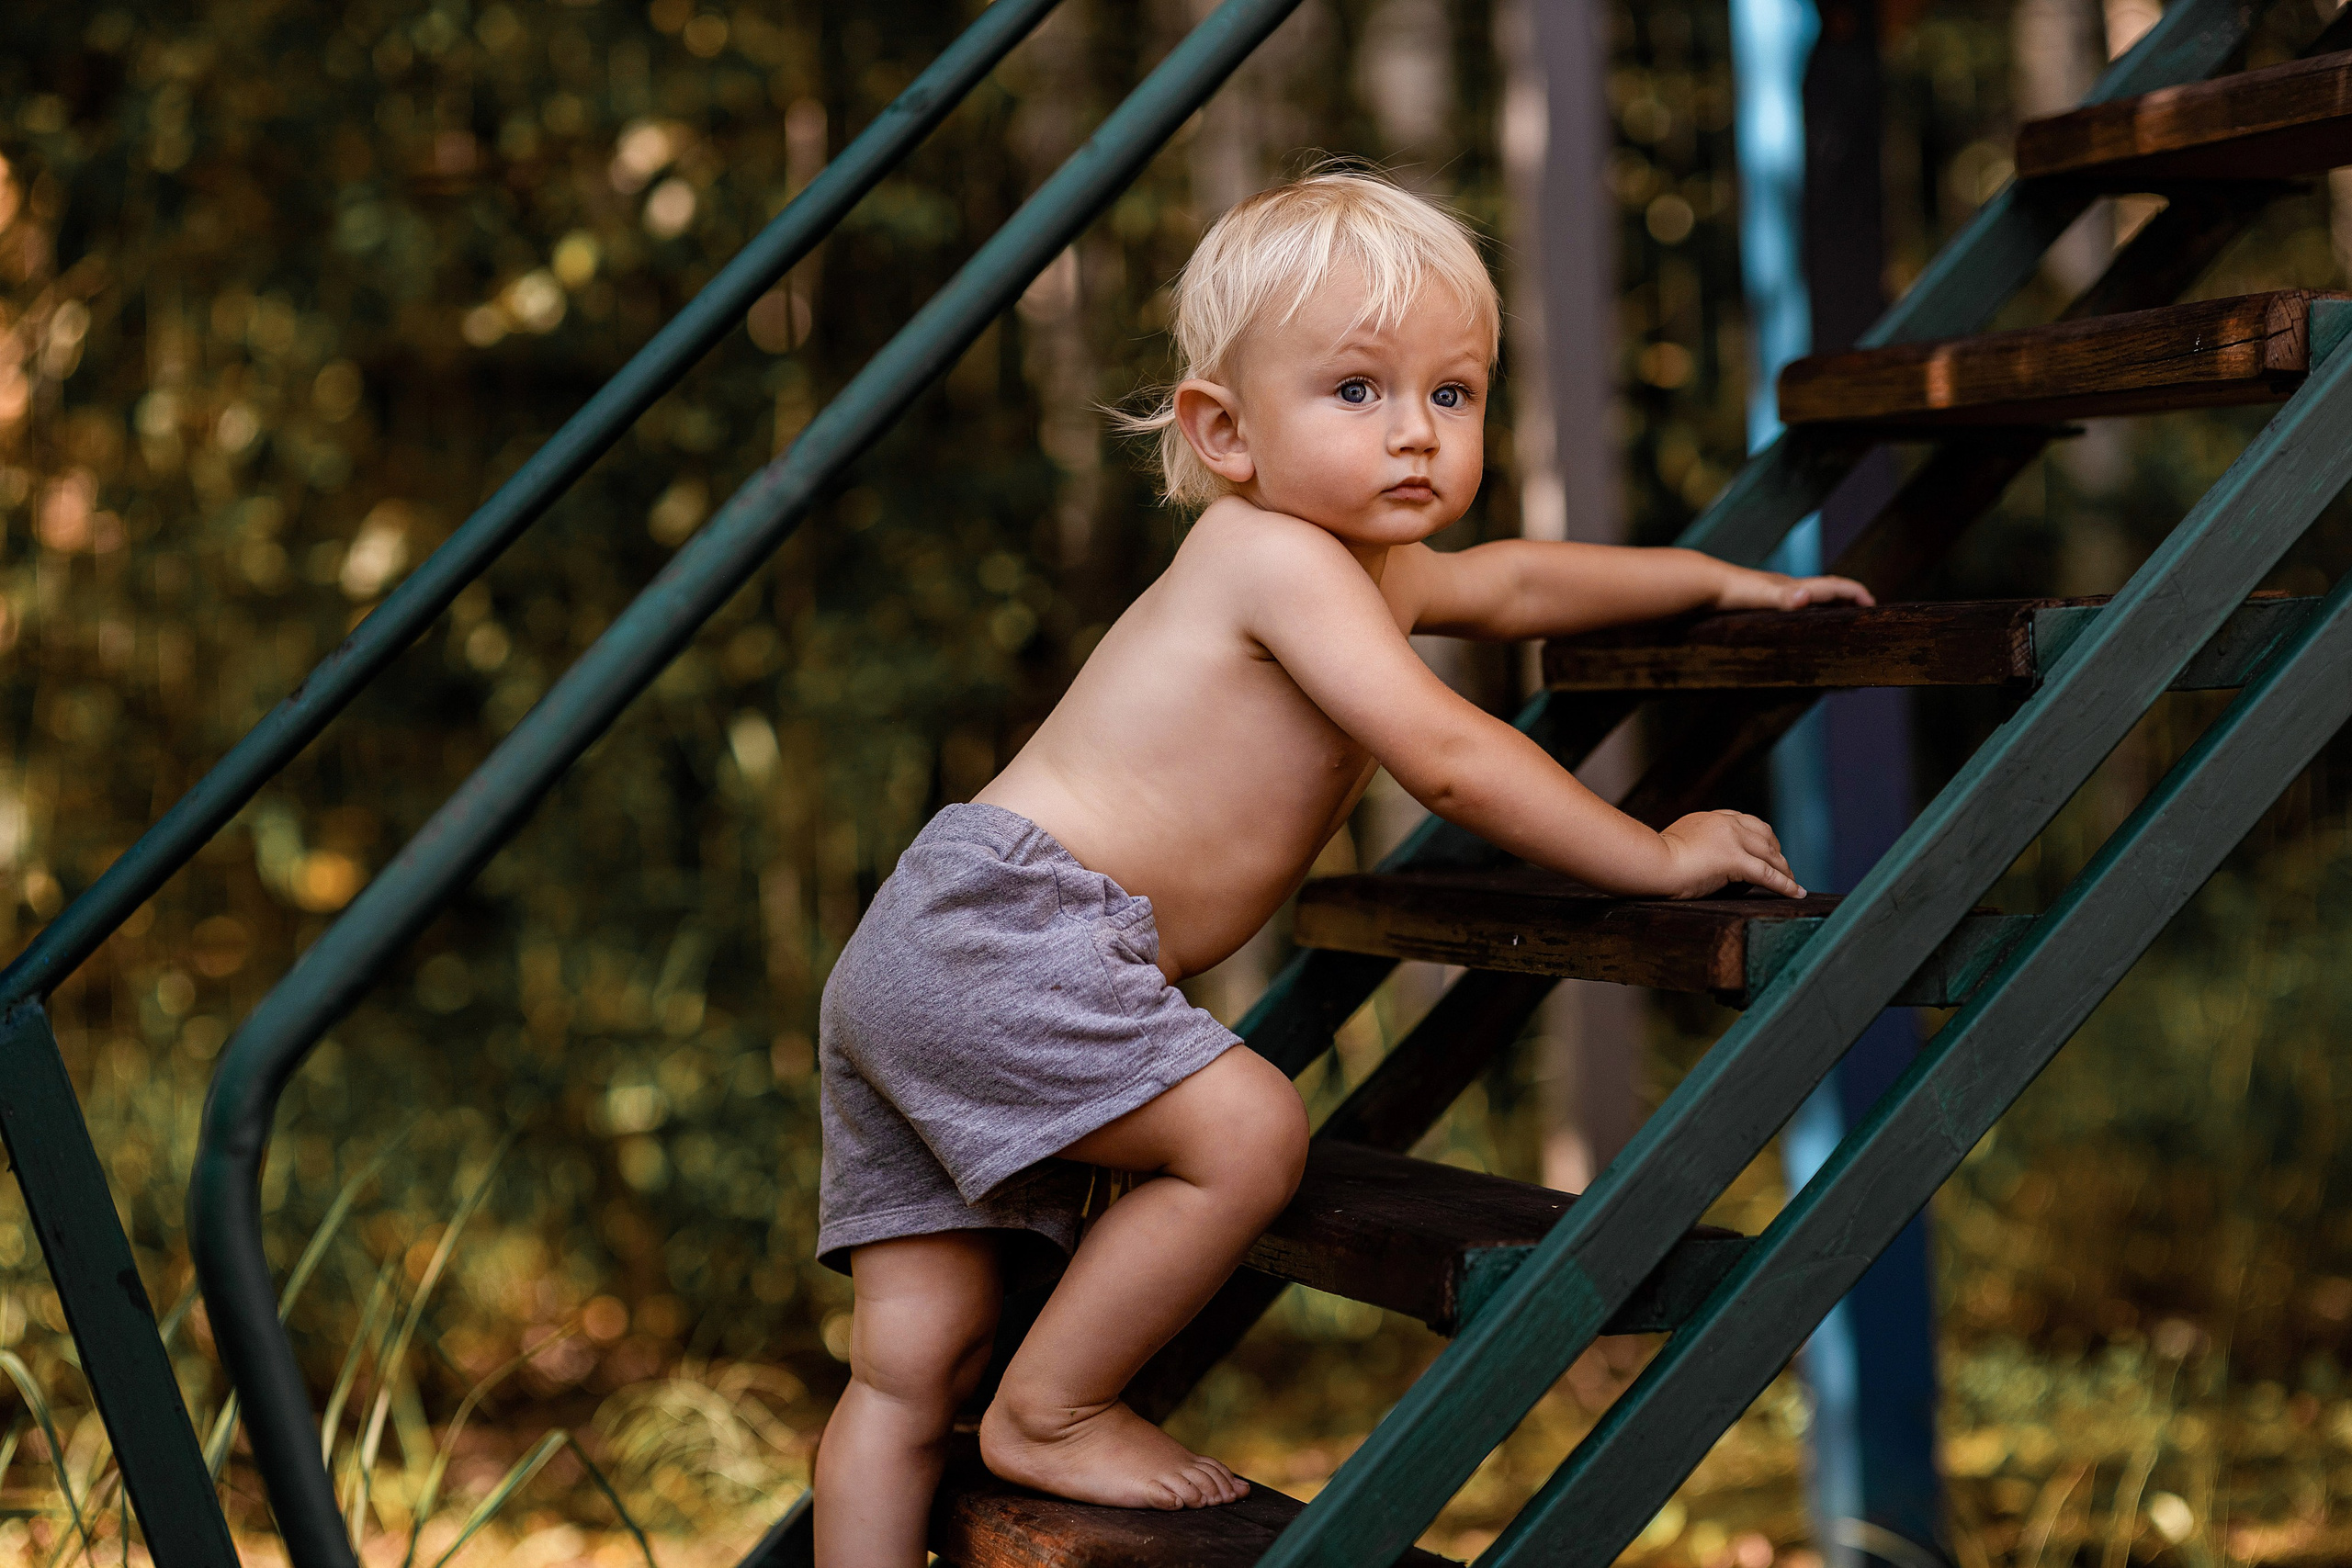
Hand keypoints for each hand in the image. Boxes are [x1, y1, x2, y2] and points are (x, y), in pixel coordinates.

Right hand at [1656, 810, 1804, 898]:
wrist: (1650, 863)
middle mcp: (1725, 823)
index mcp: (1710, 818)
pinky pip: (1768, 874)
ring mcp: (1732, 839)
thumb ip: (1692, 845)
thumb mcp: (1675, 843)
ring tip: (1793, 883)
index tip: (1767, 848)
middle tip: (1784, 868)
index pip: (1744, 822)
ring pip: (1770, 854)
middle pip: (1764, 834)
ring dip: (1785, 869)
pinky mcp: (1735, 860)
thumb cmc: (1653, 860)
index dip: (1760, 836)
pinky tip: (1796, 892)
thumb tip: (1694, 860)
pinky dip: (1785, 884)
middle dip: (1776, 851)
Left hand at [1714, 568, 1875, 611]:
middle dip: (1848, 599)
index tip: (1874, 605)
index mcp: (1793, 586)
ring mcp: (1772, 591)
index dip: (1855, 594)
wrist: (1701, 583)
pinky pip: (1790, 604)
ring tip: (1838, 617)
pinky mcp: (1758, 599)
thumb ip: (1783, 597)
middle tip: (1864, 612)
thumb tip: (1806, 597)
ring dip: (1828, 604)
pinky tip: (1797, 620)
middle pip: (1826, 589)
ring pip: (1809, 596)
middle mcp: (1786, 586)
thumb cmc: (1730, 591)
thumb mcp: (1760, 595)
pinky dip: (1804, 610)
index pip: (1834, 586)